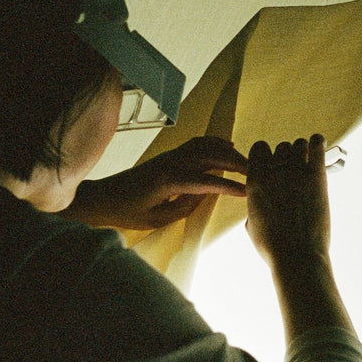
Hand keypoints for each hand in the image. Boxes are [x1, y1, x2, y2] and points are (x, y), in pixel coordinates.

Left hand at [63, 136, 247, 230]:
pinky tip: (227, 147)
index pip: (206, 181)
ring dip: (228, 152)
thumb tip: (205, 194)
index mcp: (169, 180)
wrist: (104, 197)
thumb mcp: (157, 219)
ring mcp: (170, 155)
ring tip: (247, 163)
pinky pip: (196, 143)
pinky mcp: (168, 155)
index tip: (247, 191)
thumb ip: (184, 207)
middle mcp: (171, 162)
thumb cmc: (127, 212)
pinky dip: (214, 142)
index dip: (228, 186)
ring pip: (205, 146)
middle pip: (211, 157)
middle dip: (236, 164)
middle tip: (257, 173)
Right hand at [245, 134, 330, 264]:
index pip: (258, 148)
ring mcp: (295, 172)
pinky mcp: (316, 176)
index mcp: (255, 181)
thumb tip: (259, 203)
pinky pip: (317, 144)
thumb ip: (255, 206)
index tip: (272, 165)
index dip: (266, 155)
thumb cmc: (273, 247)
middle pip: (281, 147)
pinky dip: (318, 142)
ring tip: (307, 162)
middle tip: (294, 171)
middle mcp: (273, 172)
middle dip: (287, 157)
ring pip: (299, 144)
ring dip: (303, 151)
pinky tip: (320, 148)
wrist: (297, 256)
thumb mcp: (252, 226)